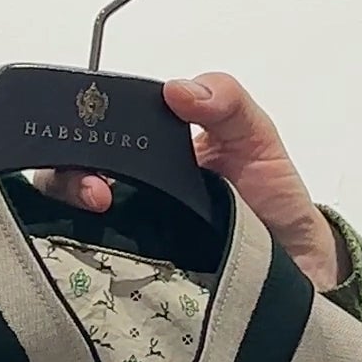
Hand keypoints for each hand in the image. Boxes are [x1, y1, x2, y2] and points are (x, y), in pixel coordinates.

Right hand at [30, 75, 342, 292]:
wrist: (297, 265)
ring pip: (65, 215)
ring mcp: (126, 230)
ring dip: (67, 205)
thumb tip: (179, 89)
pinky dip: (82, 252)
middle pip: (65, 171)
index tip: (93, 139)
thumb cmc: (274, 197)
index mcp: (152, 148)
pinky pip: (89, 261)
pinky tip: (97, 249)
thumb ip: (228, 101)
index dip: (80, 128)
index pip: (94, 129)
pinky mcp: (132, 271)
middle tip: (95, 189)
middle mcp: (130, 186)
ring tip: (98, 207)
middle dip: (64, 173)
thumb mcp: (257, 136)